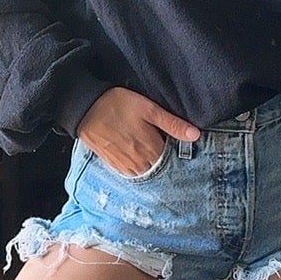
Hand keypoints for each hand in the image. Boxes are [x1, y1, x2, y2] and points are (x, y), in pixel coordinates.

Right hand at [77, 87, 200, 176]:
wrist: (84, 109)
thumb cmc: (118, 105)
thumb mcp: (149, 109)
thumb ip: (173, 124)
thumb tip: (196, 135)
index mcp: (152, 150)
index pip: (174, 161)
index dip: (180, 155)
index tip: (182, 148)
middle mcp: (140, 164)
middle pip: (161, 170)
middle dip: (167, 163)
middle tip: (168, 149)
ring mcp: (126, 167)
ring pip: (147, 174)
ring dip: (153, 167)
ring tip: (153, 153)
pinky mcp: (114, 165)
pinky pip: (133, 174)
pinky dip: (140, 169)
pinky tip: (140, 158)